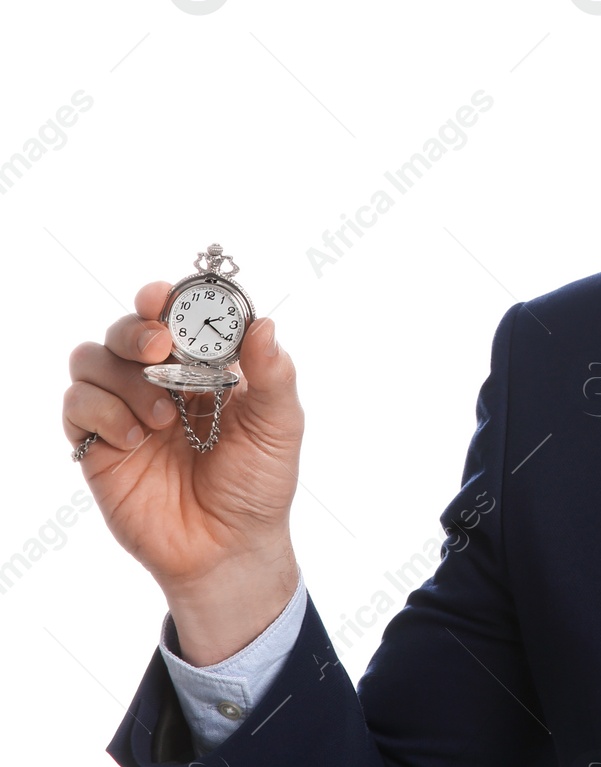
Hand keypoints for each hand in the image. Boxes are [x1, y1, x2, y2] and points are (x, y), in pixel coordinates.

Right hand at [65, 281, 302, 661]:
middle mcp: (161, 380)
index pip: (176, 314)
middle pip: (126, 328)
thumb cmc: (258, 483)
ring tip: (162, 418)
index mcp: (206, 365)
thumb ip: (273, 375)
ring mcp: (126, 410)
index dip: (166, 298)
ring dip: (122, 378)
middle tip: (158, 348)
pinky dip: (101, 412)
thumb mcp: (278, 426)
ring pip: (92, 359)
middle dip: (136, 327)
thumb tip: (264, 324)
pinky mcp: (98, 444)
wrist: (227, 547)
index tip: (164, 298)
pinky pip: (76, 405)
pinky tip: (137, 440)